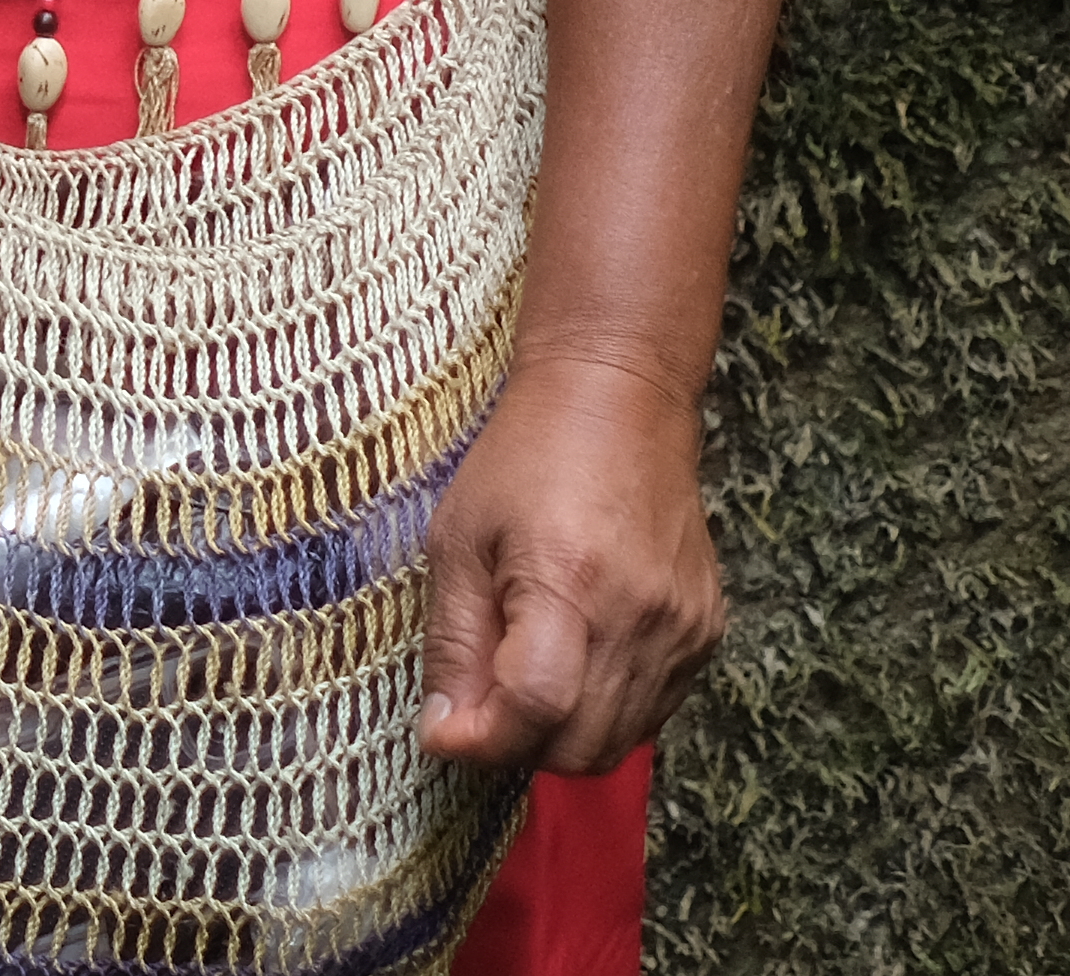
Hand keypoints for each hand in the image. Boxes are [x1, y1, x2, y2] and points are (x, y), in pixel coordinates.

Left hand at [420, 346, 723, 774]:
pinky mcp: (708, 634)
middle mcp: (640, 618)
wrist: (620, 406)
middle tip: (477, 705)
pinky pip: (655, 712)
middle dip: (517, 746)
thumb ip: (453, 642)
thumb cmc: (525, 463)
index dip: (484, 740)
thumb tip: (446, 731)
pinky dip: (606, 711)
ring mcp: (684, 631)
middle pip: (582, 746)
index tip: (445, 732)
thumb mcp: (458, 541)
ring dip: (561, 735)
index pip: (537, 707)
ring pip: (621, 742)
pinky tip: (574, 659)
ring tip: (521, 674)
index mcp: (567, 583)